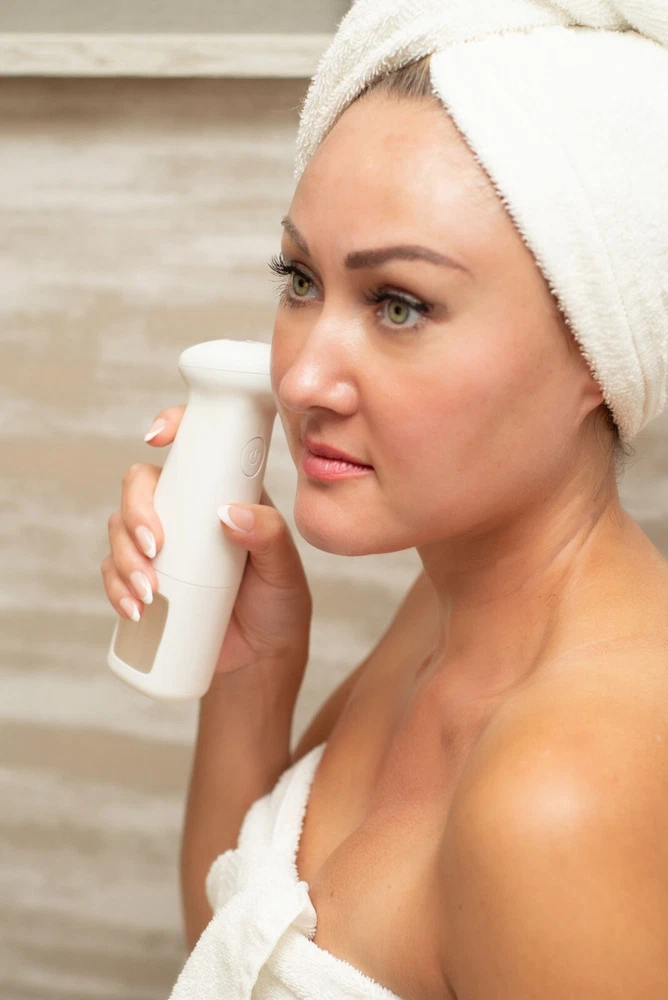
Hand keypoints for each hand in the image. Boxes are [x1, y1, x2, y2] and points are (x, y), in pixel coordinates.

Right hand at [101, 406, 312, 680]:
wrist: (260, 662)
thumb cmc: (279, 608)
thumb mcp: (285, 572)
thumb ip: (270, 539)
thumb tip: (231, 513)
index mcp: (222, 495)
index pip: (194, 451)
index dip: (171, 428)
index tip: (158, 436)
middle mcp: (187, 514)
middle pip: (141, 488)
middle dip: (136, 513)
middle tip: (156, 548)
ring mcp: (163, 548)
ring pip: (120, 530)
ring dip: (124, 558)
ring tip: (151, 593)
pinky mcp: (144, 582)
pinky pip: (113, 573)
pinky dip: (115, 589)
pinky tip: (134, 609)